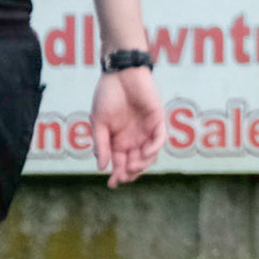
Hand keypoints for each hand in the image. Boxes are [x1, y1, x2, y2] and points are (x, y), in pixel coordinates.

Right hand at [90, 67, 166, 187]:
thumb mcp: (99, 123)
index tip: (112, 184)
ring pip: (149, 154)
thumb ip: (101, 144)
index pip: (120, 162)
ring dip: (142, 163)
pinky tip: (145, 153)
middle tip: (123, 177)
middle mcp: (134, 137)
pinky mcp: (158, 120)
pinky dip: (154, 147)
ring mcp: (146, 129)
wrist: (120, 73)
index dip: (117, 174)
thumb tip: (101, 167)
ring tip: (132, 167)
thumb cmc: (107, 95)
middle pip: (136, 162)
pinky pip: (159, 138)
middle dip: (130, 172)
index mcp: (118, 139)